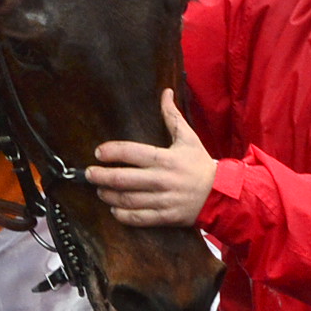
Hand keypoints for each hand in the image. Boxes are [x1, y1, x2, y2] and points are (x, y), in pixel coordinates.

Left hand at [88, 90, 218, 226]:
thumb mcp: (188, 138)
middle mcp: (162, 179)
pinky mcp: (166, 217)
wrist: (221, 193)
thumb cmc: (200, 164)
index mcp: (165, 158)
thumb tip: (165, 92)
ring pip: (129, 199)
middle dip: (102, 176)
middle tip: (89, 174)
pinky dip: (124, 215)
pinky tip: (115, 209)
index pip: (131, 152)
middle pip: (124, 178)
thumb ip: (172, 116)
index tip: (98, 153)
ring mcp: (164, 200)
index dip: (111, 152)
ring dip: (109, 195)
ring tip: (99, 190)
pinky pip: (140, 218)